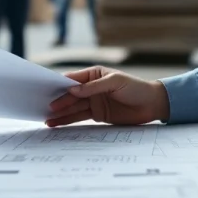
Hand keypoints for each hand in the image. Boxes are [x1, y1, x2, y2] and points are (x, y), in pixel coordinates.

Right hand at [46, 67, 169, 127]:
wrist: (152, 104)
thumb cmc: (136, 88)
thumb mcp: (116, 83)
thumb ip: (94, 87)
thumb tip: (72, 90)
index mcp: (94, 74)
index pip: (73, 79)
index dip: (60, 84)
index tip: (46, 90)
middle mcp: (91, 87)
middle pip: (71, 95)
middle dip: (58, 100)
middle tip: (45, 108)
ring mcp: (94, 101)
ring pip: (73, 107)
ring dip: (60, 113)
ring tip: (46, 119)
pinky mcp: (98, 114)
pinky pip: (80, 116)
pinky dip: (68, 120)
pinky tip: (57, 123)